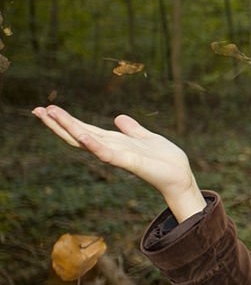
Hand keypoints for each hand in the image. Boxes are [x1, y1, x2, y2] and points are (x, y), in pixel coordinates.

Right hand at [32, 105, 205, 220]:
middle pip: (79, 134)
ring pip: (88, 140)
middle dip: (58, 123)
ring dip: (69, 128)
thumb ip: (132, 129)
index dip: (66, 120)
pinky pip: (108, 153)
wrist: (180, 176)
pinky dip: (94, 145)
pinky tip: (82, 135)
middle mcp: (111, 149)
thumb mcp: (146, 138)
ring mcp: (118, 156)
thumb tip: (118, 118)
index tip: (46, 108)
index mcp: (114, 142)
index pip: (85, 129)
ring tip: (50, 115)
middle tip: (36, 110)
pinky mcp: (129, 162)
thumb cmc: (164, 160)